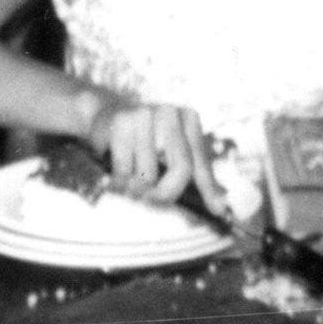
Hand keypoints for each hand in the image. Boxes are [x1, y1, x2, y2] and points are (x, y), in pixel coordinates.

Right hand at [85, 97, 224, 215]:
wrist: (103, 114)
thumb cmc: (142, 139)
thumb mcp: (170, 150)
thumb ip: (192, 175)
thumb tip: (219, 205)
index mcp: (188, 118)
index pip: (200, 162)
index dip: (209, 190)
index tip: (217, 210)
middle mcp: (170, 113)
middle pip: (181, 169)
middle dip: (165, 194)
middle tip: (151, 200)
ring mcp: (145, 115)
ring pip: (148, 176)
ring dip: (135, 188)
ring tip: (128, 177)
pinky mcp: (120, 124)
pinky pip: (124, 171)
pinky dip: (118, 180)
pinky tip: (115, 170)